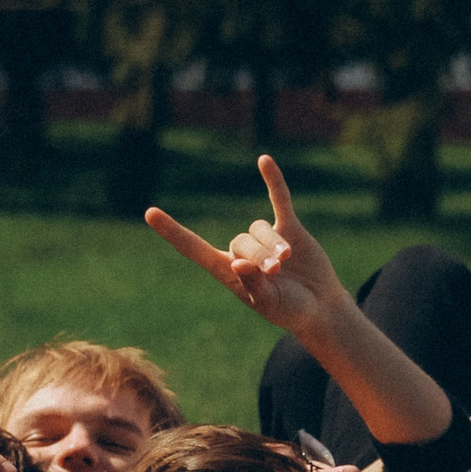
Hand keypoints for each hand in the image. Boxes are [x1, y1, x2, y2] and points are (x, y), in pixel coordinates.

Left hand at [144, 154, 347, 334]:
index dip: (173, 232)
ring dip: (273, 244)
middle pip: (240, 240)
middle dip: (259, 255)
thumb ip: (254, 285)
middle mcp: (242, 253)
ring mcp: (265, 239)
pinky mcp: (289, 228)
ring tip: (287, 261)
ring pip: (259, 228)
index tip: (150, 213)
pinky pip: (279, 200)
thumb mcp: (271, 304)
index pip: (194, 248)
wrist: (319, 306)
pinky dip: (273, 181)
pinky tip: (264, 160)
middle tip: (276, 273)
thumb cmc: (290, 311)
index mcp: (228, 272)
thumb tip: (238, 263)